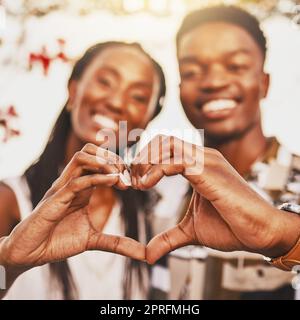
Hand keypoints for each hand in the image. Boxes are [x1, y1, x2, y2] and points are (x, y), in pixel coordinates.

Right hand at [0, 143, 144, 275]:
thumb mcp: (93, 240)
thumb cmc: (57, 242)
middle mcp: (72, 183)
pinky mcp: (55, 199)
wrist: (30, 254)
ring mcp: (63, 188)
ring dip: (105, 162)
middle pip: (92, 151)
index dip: (119, 166)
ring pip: (82, 157)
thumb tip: (142, 253)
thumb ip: (117, 243)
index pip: (99, 162)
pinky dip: (97, 178)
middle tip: (127, 176)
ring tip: (119, 176)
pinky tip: (113, 181)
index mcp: (81, 188)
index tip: (131, 182)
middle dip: (114, 158)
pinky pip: (77, 181)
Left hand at [130, 135, 299, 263]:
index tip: (135, 180)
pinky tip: (147, 185)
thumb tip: (149, 254)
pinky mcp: (208, 171)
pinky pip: (175, 161)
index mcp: (200, 165)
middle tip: (133, 179)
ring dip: (146, 161)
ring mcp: (207, 161)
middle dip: (142, 156)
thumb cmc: (231, 227)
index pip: (167, 146)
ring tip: (139, 183)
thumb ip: (168, 237)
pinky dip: (155, 170)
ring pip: (167, 144)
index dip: (146, 159)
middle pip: (163, 140)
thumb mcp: (190, 230)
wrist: (259, 232)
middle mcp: (203, 157)